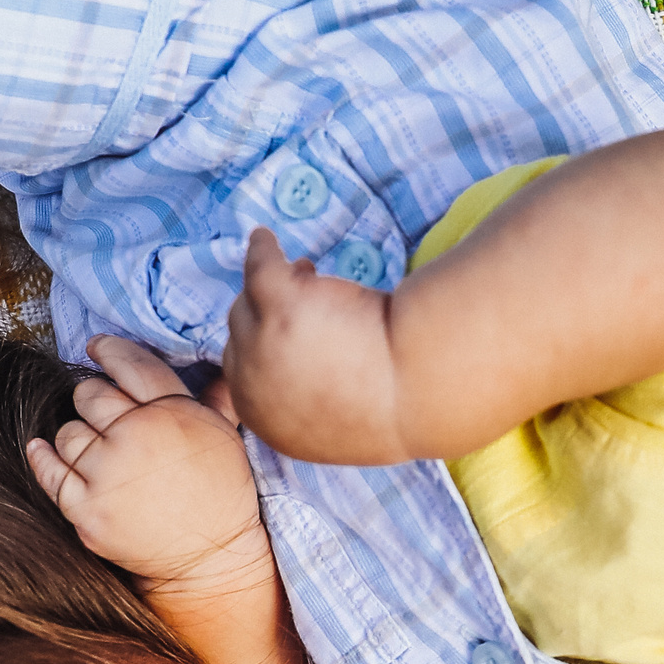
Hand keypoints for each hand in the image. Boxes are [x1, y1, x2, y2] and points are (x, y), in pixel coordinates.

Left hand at [26, 338, 273, 594]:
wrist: (209, 560)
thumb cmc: (220, 495)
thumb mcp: (226, 439)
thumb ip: (216, 400)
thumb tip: (225, 367)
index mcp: (174, 413)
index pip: (129, 364)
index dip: (108, 350)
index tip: (96, 348)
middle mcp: (137, 437)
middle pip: (90, 395)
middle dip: (93, 401)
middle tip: (104, 416)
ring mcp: (108, 474)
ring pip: (68, 432)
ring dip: (77, 438)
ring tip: (96, 452)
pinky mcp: (86, 509)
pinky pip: (48, 470)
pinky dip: (42, 457)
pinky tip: (43, 450)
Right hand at [222, 230, 411, 461]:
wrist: (422, 388)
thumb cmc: (401, 408)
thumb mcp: (342, 424)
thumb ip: (315, 406)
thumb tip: (314, 385)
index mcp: (269, 422)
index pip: (245, 375)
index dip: (266, 348)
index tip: (292, 334)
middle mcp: (253, 385)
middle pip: (242, 334)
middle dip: (269, 314)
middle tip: (310, 296)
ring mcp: (262, 343)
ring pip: (249, 302)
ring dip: (271, 283)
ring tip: (305, 270)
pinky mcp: (280, 304)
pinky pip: (259, 266)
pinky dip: (261, 249)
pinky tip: (265, 238)